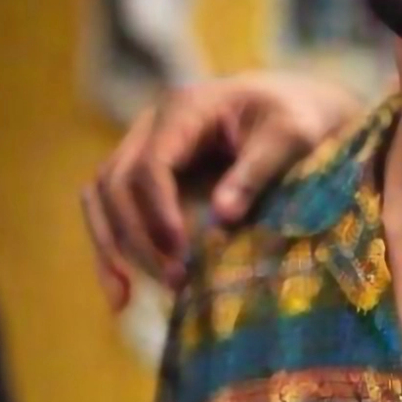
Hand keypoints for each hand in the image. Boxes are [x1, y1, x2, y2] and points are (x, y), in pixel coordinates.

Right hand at [81, 73, 363, 309]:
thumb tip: (222, 218)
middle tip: (173, 280)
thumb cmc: (300, 118)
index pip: (151, 164)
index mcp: (185, 108)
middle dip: (136, 236)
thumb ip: (257, 173)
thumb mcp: (292, 138)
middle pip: (114, 182)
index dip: (158, 211)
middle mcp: (151, 126)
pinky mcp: (145, 175)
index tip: (180, 252)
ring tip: (125, 296)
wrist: (297, 105)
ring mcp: (143, 148)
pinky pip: (112, 209)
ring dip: (109, 247)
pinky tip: (121, 291)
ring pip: (101, 197)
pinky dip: (113, 248)